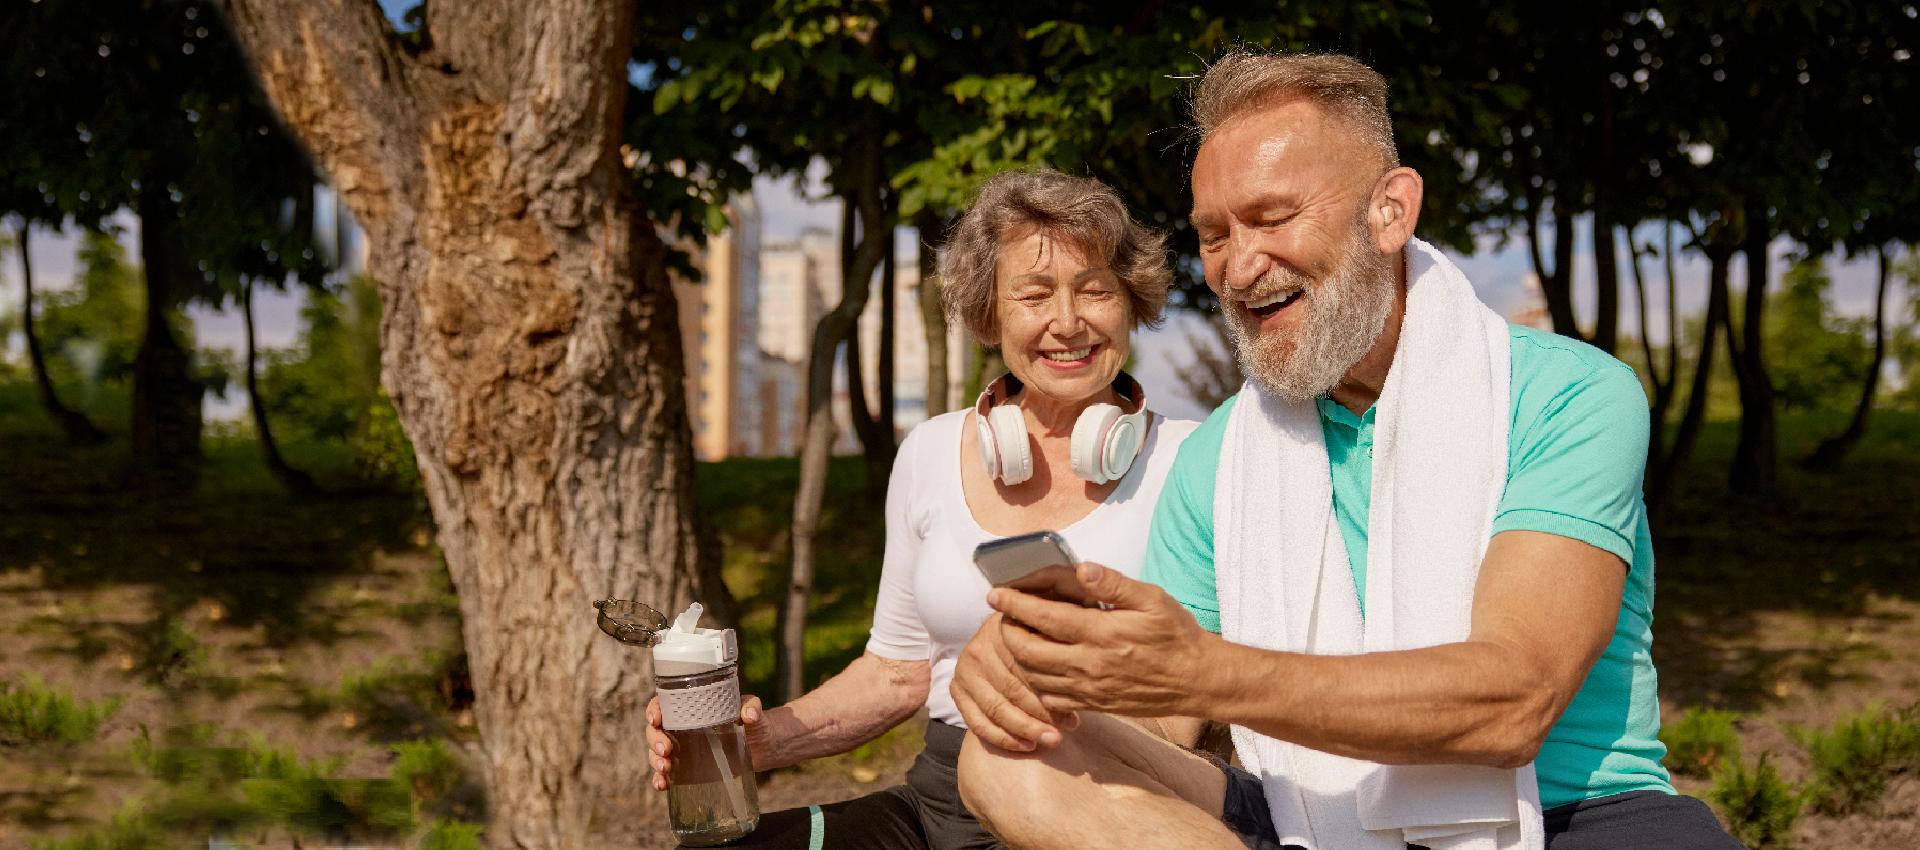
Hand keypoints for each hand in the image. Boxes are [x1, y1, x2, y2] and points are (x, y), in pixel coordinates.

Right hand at [647, 693, 764, 790]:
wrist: (764, 746)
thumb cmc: (755, 721)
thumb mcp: (753, 709)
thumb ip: (752, 706)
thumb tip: (750, 715)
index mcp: (691, 707)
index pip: (664, 704)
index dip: (654, 710)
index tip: (656, 720)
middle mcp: (682, 727)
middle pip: (656, 731)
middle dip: (655, 741)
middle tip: (666, 750)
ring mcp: (683, 749)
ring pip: (657, 753)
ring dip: (655, 761)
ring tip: (665, 769)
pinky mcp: (688, 769)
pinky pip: (667, 774)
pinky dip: (660, 779)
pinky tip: (662, 785)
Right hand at [950, 612, 1077, 751]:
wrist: (1005, 637)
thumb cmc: (1042, 633)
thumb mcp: (1056, 622)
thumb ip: (1069, 628)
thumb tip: (1091, 649)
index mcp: (1003, 628)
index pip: (1026, 667)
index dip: (1051, 694)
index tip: (1075, 714)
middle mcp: (979, 647)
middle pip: (1012, 689)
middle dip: (1040, 716)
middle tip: (1065, 732)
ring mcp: (966, 668)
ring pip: (996, 708)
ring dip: (1024, 729)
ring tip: (1051, 741)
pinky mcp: (957, 688)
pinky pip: (976, 721)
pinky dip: (1001, 737)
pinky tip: (1025, 746)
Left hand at [992, 562, 1215, 717]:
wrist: (1197, 680)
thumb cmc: (1176, 635)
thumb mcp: (1152, 599)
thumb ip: (1113, 584)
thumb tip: (1082, 568)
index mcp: (1100, 633)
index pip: (1044, 617)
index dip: (1015, 604)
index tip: (995, 594)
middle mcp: (1089, 664)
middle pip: (1028, 651)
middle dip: (1008, 631)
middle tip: (1003, 616)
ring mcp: (1089, 689)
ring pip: (1034, 677)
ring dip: (1018, 656)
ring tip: (1016, 637)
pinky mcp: (1094, 705)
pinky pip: (1051, 698)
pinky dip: (1035, 683)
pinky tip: (1038, 667)